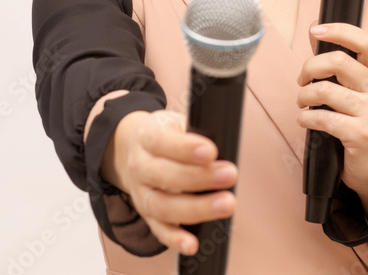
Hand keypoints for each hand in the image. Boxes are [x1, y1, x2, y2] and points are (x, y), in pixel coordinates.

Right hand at [106, 110, 237, 255]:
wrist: (137, 150)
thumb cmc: (167, 136)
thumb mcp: (176, 123)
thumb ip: (196, 132)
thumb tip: (225, 146)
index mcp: (147, 137)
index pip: (163, 142)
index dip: (186, 148)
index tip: (211, 151)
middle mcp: (140, 166)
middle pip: (163, 175)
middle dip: (199, 178)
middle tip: (230, 175)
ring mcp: (141, 194)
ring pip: (162, 205)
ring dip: (196, 208)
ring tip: (226, 204)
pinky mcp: (147, 216)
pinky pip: (159, 230)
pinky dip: (175, 239)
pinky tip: (192, 243)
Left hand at [296, 22, 367, 222]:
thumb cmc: (355, 120)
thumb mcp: (350, 89)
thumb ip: (333, 61)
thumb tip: (315, 29)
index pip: (365, 42)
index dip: (340, 30)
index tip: (316, 30)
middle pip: (338, 61)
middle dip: (310, 67)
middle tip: (301, 80)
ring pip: (325, 90)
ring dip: (304, 96)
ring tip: (302, 103)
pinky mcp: (361, 133)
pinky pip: (324, 118)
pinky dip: (306, 118)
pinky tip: (305, 121)